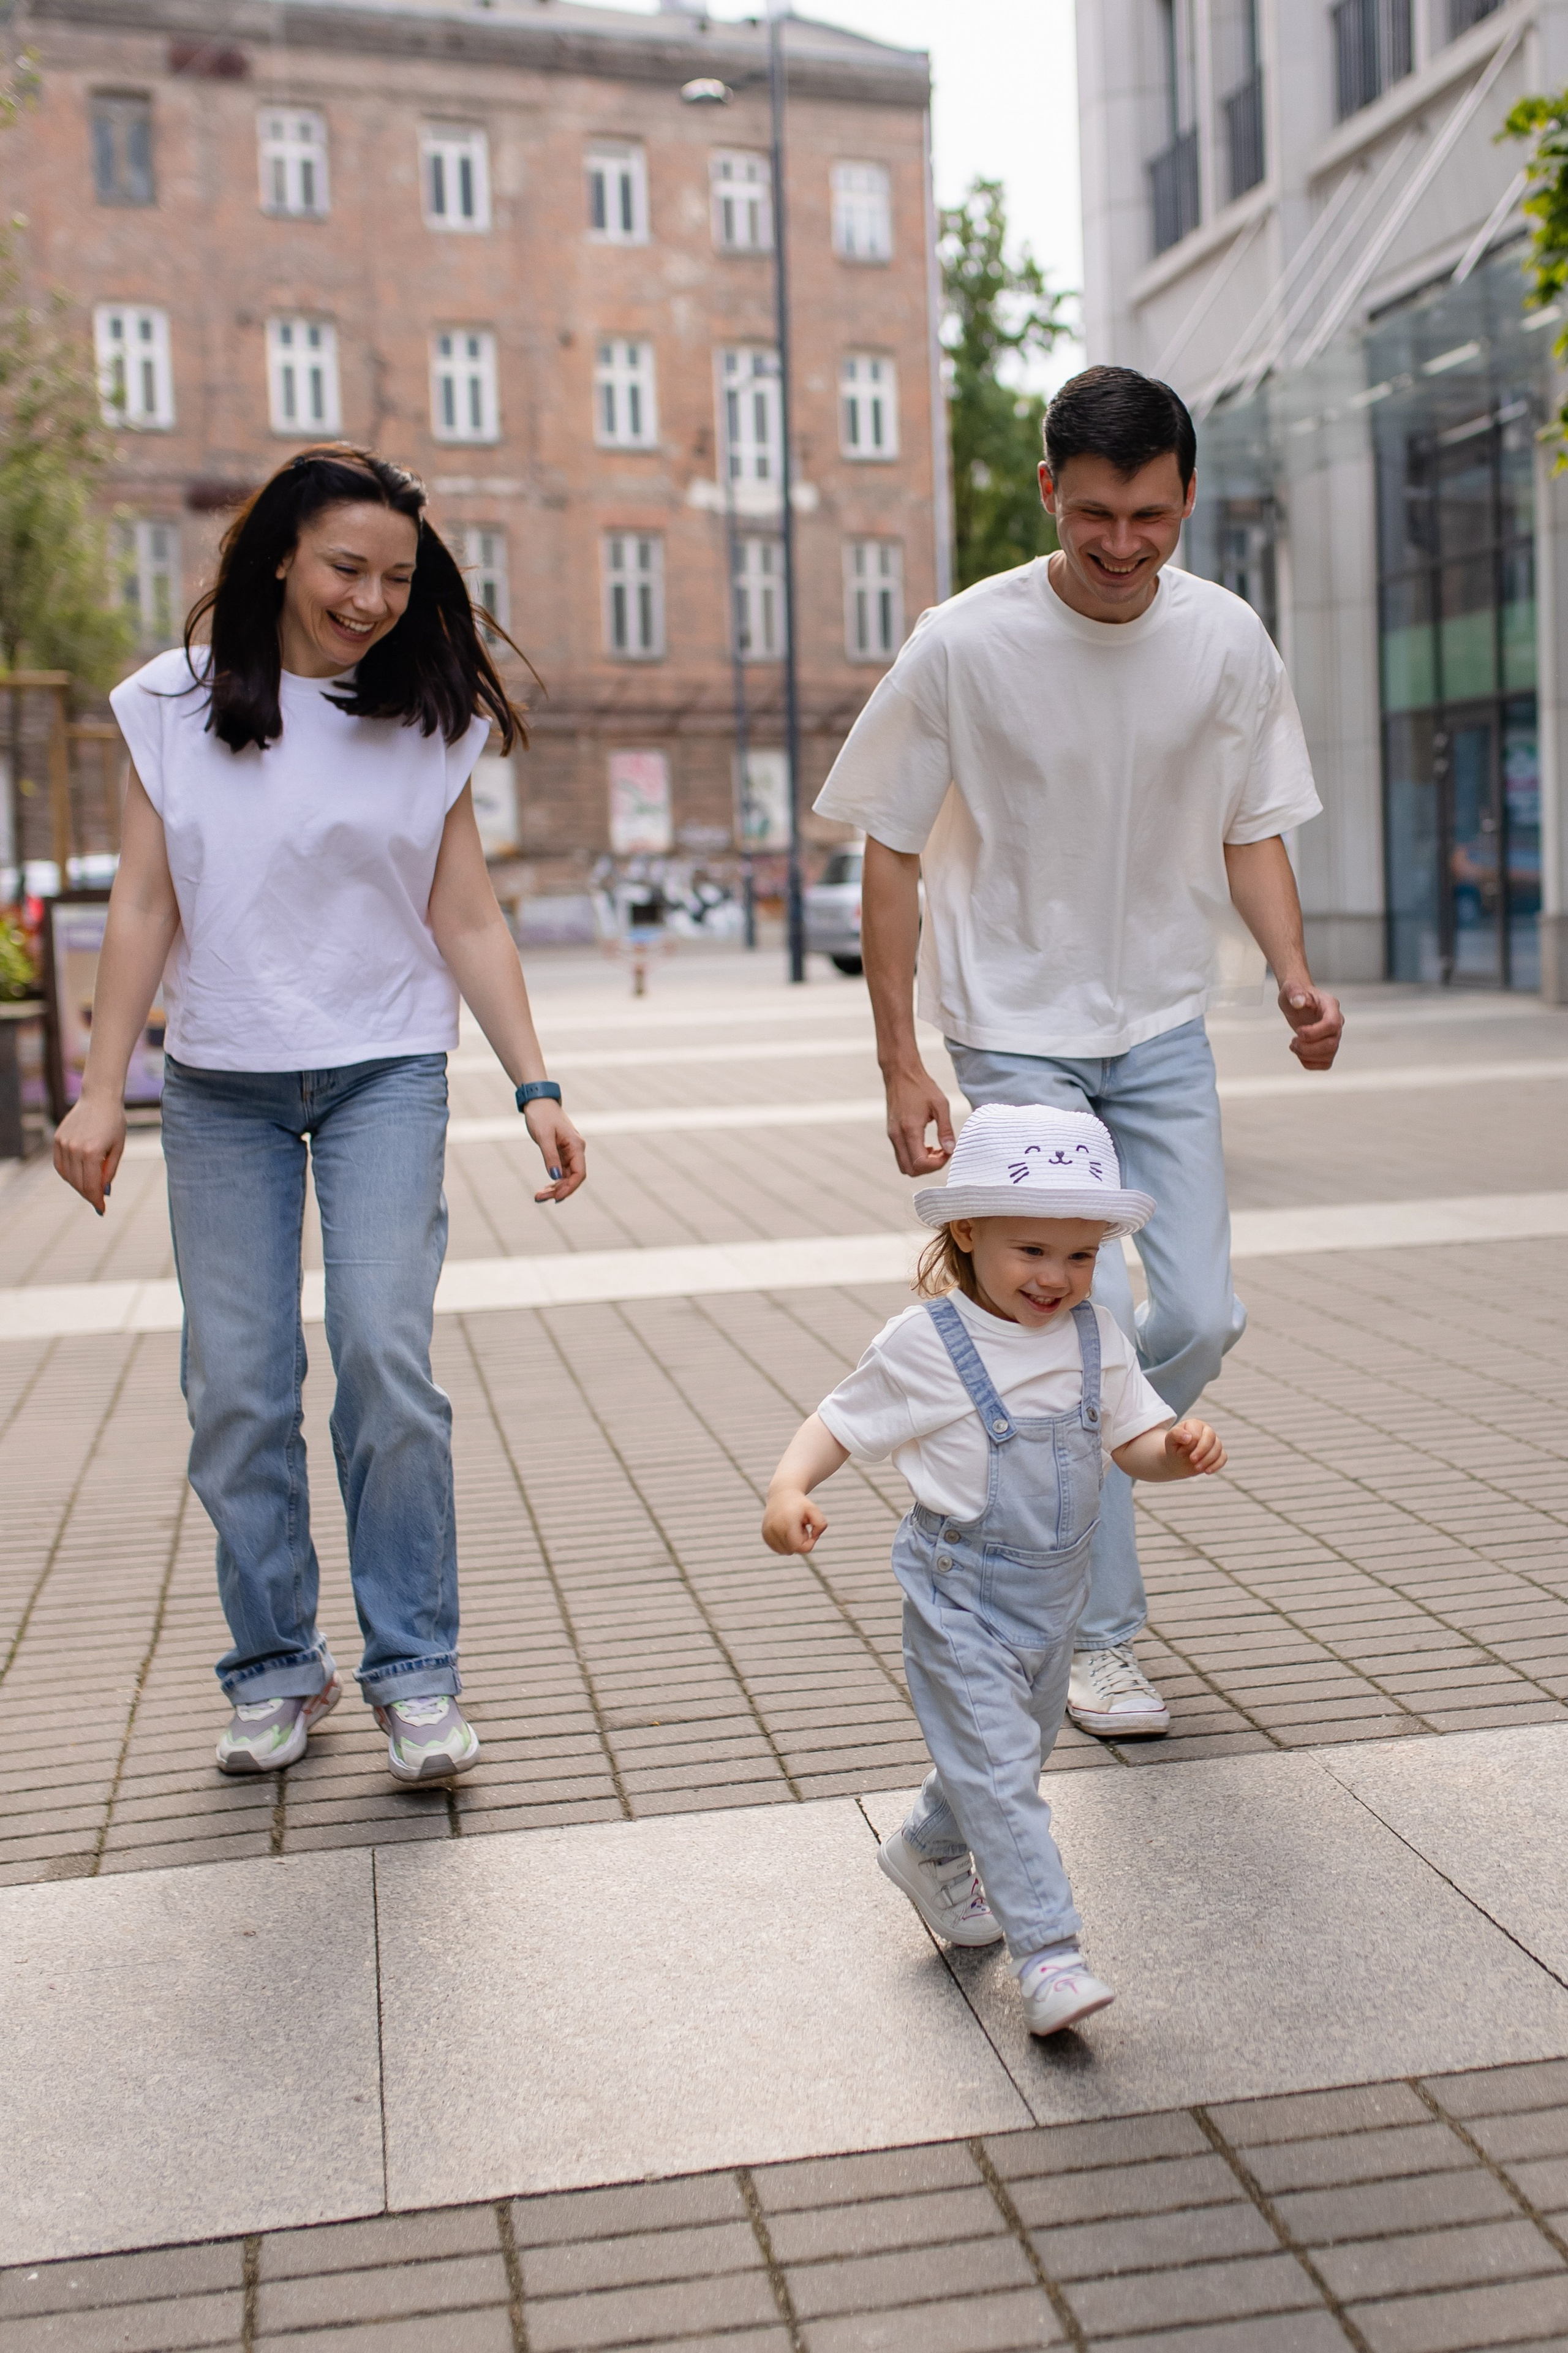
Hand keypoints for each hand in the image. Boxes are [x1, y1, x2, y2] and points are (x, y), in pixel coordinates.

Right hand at [54, 1093, 126, 1216]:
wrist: (99, 1099)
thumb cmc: (114, 1123)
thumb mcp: (118, 1149)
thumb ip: (109, 1171)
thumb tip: (102, 1191)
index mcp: (92, 1153)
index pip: (91, 1186)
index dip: (96, 1201)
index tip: (101, 1210)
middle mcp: (74, 1149)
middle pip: (78, 1183)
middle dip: (88, 1195)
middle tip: (97, 1200)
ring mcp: (63, 1144)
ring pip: (67, 1176)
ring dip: (78, 1185)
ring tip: (90, 1187)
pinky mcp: (58, 1139)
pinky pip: (60, 1165)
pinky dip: (67, 1174)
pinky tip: (77, 1176)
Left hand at [523, 1099, 586, 1203]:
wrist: (539, 1102)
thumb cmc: (542, 1115)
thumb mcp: (544, 1136)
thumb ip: (550, 1156)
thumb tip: (555, 1177)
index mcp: (576, 1146)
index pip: (579, 1173)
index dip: (570, 1187)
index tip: (556, 1197)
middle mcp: (576, 1150)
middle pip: (573, 1178)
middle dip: (559, 1191)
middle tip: (539, 1198)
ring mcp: (569, 1152)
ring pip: (566, 1177)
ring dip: (555, 1188)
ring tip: (538, 1196)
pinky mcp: (562, 1153)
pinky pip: (561, 1172)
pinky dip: (553, 1181)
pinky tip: (544, 1189)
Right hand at [762, 1487, 828, 1555]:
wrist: (781, 1494)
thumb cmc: (800, 1504)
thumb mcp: (815, 1510)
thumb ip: (821, 1524)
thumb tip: (814, 1537)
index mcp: (787, 1521)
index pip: (798, 1547)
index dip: (809, 1544)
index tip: (811, 1533)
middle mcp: (774, 1527)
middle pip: (792, 1550)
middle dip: (800, 1542)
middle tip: (801, 1527)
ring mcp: (767, 1532)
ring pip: (785, 1551)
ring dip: (792, 1543)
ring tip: (793, 1528)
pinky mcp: (764, 1535)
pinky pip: (778, 1549)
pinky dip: (785, 1544)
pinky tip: (786, 1531)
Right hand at [884, 1064, 954, 1176]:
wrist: (900, 1073)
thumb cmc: (922, 1086)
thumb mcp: (940, 1105)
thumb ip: (946, 1129)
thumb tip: (951, 1149)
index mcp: (910, 1129)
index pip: (921, 1163)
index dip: (937, 1163)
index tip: (948, 1151)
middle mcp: (897, 1136)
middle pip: (910, 1170)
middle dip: (929, 1167)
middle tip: (942, 1153)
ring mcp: (892, 1136)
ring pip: (904, 1166)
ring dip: (921, 1164)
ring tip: (935, 1149)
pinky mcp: (892, 1134)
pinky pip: (901, 1156)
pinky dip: (914, 1157)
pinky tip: (926, 1144)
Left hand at [1165, 1418, 1225, 1477]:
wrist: (1178, 1460)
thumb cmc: (1174, 1447)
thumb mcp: (1170, 1440)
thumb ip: (1176, 1434)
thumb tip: (1188, 1437)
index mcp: (1195, 1424)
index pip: (1196, 1434)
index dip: (1189, 1445)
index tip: (1180, 1452)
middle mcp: (1207, 1430)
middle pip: (1210, 1438)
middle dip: (1202, 1451)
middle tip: (1192, 1460)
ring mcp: (1215, 1441)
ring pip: (1218, 1448)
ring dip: (1207, 1460)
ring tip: (1196, 1468)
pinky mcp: (1219, 1453)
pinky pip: (1223, 1457)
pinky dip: (1216, 1465)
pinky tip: (1207, 1471)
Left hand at [1278, 981, 1343, 1071]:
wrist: (1297, 1000)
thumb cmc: (1296, 994)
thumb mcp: (1291, 988)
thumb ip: (1294, 992)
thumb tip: (1298, 1000)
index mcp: (1331, 1006)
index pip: (1332, 1024)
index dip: (1314, 1033)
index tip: (1299, 1031)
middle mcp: (1336, 1022)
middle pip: (1332, 1044)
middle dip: (1308, 1048)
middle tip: (1294, 1041)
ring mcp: (1333, 1036)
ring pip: (1329, 1055)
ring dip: (1307, 1056)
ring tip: (1294, 1045)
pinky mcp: (1327, 1047)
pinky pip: (1325, 1063)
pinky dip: (1309, 1063)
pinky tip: (1299, 1053)